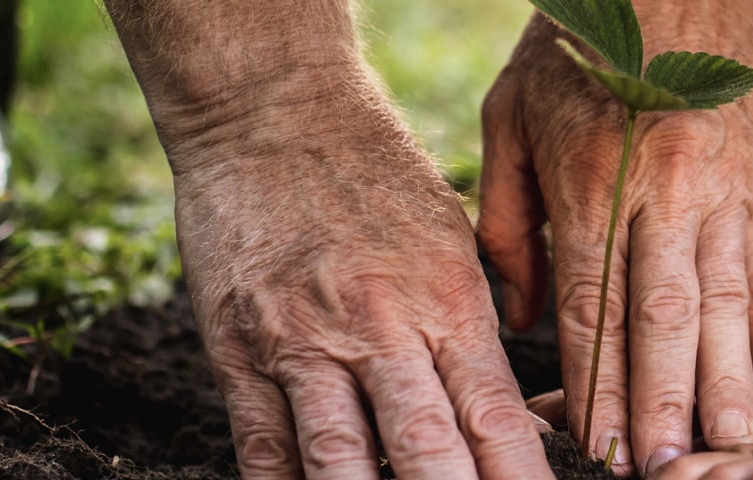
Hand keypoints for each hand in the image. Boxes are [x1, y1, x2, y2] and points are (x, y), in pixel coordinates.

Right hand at [101, 0, 550, 475]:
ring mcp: (304, 343)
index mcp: (448, 302)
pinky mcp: (238, 350)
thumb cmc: (382, 180)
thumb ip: (478, 336)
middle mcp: (381, 329)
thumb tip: (513, 426)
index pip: (494, 418)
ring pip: (342, 462)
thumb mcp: (455, 245)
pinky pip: (265, 448)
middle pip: (426, 453)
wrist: (274, 112)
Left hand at [477, 2, 752, 473]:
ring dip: (729, 387)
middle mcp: (664, 190)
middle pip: (665, 317)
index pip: (595, 302)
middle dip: (665, 403)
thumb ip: (506, 219)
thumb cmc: (579, 45)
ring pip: (729, 307)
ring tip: (733, 451)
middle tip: (666, 470)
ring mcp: (724, 192)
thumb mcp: (512, 114)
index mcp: (592, 176)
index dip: (597, 382)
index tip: (598, 445)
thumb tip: (523, 318)